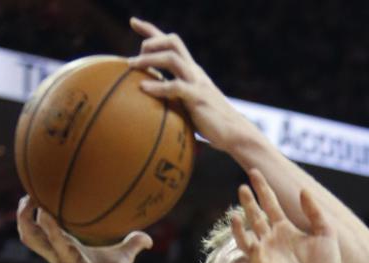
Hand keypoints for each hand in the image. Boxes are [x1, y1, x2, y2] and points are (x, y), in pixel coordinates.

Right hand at [16, 196, 151, 262]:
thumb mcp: (124, 257)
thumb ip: (133, 244)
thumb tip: (149, 238)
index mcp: (65, 247)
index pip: (41, 228)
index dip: (33, 213)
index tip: (36, 193)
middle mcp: (57, 251)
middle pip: (27, 232)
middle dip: (22, 213)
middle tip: (27, 194)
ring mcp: (60, 257)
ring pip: (31, 237)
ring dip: (26, 218)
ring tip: (31, 200)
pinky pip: (54, 243)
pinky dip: (49, 228)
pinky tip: (46, 213)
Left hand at [127, 17, 251, 149]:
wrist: (235, 133)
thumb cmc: (212, 124)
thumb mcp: (191, 105)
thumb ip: (175, 99)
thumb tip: (151, 106)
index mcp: (192, 71)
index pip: (172, 43)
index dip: (151, 30)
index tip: (133, 22)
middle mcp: (194, 72)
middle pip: (173, 41)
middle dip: (151, 41)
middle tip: (134, 58)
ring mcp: (197, 83)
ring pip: (172, 58)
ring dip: (149, 58)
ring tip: (133, 66)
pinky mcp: (198, 97)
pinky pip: (176, 86)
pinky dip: (157, 86)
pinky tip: (143, 88)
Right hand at [231, 169, 342, 262]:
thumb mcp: (325, 233)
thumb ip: (314, 212)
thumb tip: (303, 189)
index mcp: (285, 229)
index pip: (270, 204)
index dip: (262, 188)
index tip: (255, 171)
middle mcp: (272, 240)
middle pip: (256, 217)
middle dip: (249, 203)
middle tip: (242, 187)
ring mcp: (266, 257)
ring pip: (246, 238)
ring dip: (239, 228)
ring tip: (235, 215)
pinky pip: (253, 260)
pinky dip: (251, 249)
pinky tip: (252, 239)